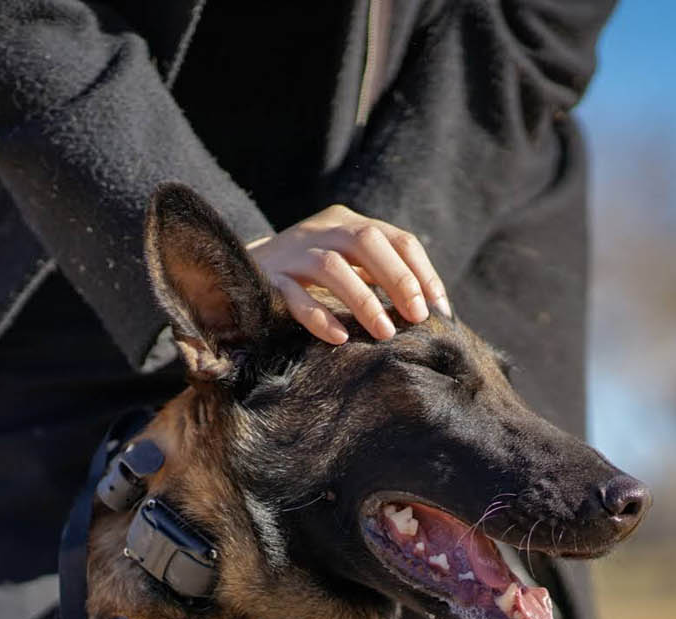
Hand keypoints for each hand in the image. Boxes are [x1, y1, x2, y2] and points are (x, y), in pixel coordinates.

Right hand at [247, 205, 450, 343]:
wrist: (237, 272)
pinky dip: (319, 317)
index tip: (439, 308)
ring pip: (332, 267)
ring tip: (384, 333)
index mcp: (348, 223)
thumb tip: (431, 310)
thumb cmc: (308, 277)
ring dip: (364, 300)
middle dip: (399, 279)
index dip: (422, 272)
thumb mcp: (347, 265)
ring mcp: (293, 252)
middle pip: (367, 242)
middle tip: (417, 317)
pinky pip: (295, 297)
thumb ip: (380, 276)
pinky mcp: (268, 278)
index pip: (397, 239)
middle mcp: (322, 230)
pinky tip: (338, 338)